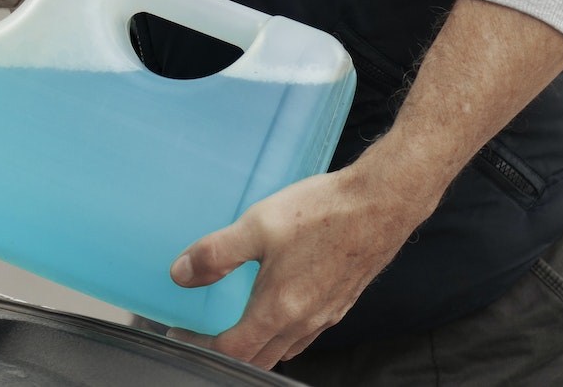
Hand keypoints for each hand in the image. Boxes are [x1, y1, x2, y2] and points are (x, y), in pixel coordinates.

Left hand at [167, 163, 432, 367]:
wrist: (381, 204)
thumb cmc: (324, 213)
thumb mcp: (257, 225)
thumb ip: (216, 253)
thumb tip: (181, 274)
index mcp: (279, 309)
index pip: (232, 350)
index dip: (200, 346)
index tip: (181, 334)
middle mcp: (303, 322)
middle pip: (258, 358)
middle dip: (227, 352)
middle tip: (202, 334)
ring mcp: (325, 316)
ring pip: (283, 350)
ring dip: (256, 347)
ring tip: (234, 325)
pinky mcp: (340, 304)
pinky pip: (304, 335)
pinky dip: (281, 334)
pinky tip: (277, 309)